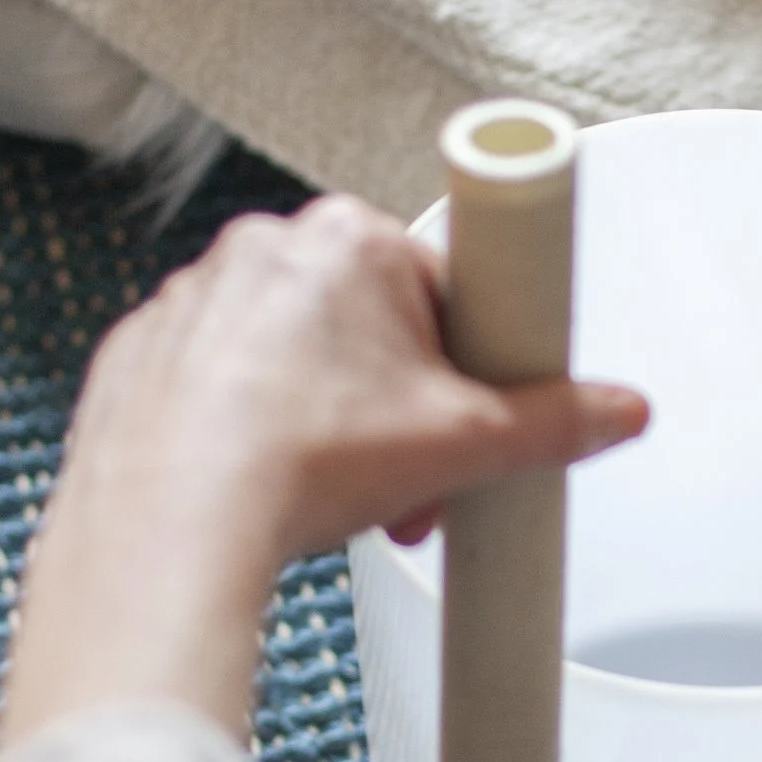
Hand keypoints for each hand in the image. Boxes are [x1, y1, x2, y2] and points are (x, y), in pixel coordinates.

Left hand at [0, 193, 647, 746]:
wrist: (172, 521)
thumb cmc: (302, 460)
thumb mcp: (466, 442)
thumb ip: (557, 420)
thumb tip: (615, 411)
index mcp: (353, 240)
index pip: (444, 285)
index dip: (466, 362)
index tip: (463, 405)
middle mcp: (267, 248)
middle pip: (370, 325)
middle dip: (400, 404)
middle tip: (412, 472)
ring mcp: (195, 296)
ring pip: (294, 353)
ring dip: (329, 417)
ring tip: (341, 491)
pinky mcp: (146, 351)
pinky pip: (222, 381)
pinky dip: (249, 425)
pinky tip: (268, 485)